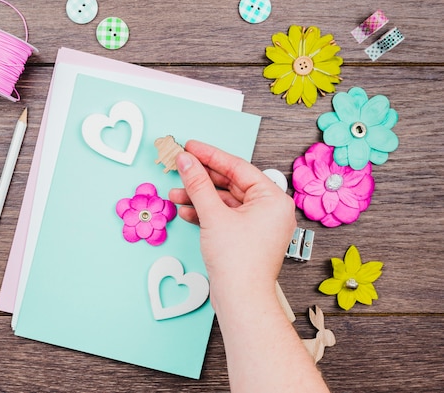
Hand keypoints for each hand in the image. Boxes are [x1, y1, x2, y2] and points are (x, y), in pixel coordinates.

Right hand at [169, 140, 295, 298]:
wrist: (241, 299)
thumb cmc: (238, 261)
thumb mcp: (213, 215)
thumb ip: (198, 184)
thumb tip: (186, 161)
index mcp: (272, 199)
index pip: (237, 167)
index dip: (210, 156)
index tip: (190, 147)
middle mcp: (269, 210)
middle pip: (230, 183)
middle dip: (201, 179)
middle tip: (181, 167)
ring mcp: (258, 225)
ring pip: (224, 201)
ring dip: (199, 197)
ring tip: (176, 194)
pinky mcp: (246, 238)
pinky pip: (225, 217)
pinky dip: (206, 213)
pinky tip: (186, 211)